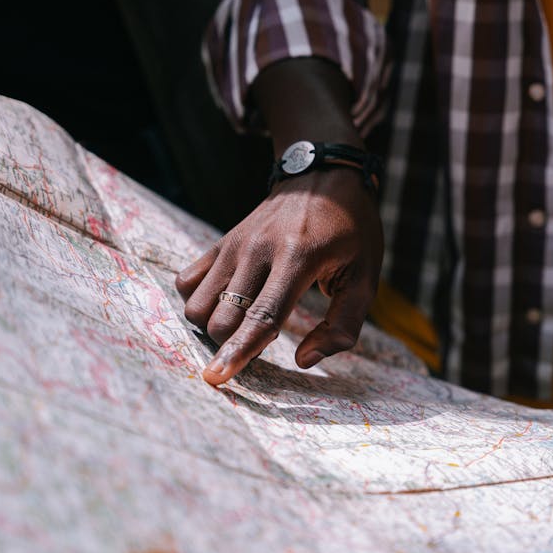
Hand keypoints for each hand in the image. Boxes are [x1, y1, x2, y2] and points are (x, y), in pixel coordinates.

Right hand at [176, 166, 382, 384]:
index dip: (239, 351)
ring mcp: (234, 243)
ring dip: (213, 324)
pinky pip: (188, 280)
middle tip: (258, 339)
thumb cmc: (350, 232)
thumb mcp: (365, 277)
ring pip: (197, 303)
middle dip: (232, 342)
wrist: (322, 175)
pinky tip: (227, 299)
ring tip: (243, 320)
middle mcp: (258, 250)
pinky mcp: (221, 240)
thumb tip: (302, 360)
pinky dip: (200, 299)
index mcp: (298, 258)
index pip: (262, 316)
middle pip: (222, 318)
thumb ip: (343, 326)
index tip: (216, 377)